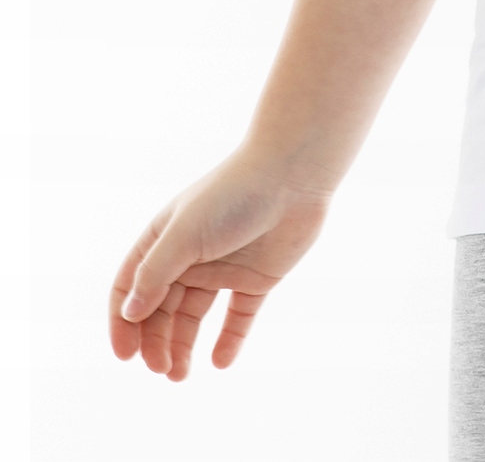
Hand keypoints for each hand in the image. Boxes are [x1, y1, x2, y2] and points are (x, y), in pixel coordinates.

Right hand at [108, 148, 332, 379]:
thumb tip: (130, 313)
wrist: (295, 176)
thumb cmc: (234, 195)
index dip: (123, 322)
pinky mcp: (257, 277)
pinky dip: (229, 340)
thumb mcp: (185, 233)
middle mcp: (191, 255)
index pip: (132, 286)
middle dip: (155, 341)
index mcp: (166, 239)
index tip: (125, 356)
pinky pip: (238, 316)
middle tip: (160, 369)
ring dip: (184, 346)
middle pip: (161, 308)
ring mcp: (224, 267)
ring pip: (195, 317)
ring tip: (180, 375)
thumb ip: (156, 273)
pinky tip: (221, 362)